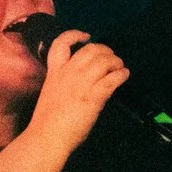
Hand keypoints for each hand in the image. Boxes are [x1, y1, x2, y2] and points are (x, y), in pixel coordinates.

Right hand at [23, 29, 128, 153]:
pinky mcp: (93, 96)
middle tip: (111, 58)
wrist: (47, 137)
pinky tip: (124, 76)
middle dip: (105, 50)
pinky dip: (121, 74)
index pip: (61, 44)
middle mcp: (68, 73)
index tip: (86, 37)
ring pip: (104, 61)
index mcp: (54, 72)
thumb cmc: (47, 122)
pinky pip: (112, 78)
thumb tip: (83, 83)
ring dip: (116, 62)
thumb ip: (66, 84)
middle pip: (90, 49)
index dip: (75, 35)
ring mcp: (81, 83)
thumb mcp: (52, 94)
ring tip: (120, 67)